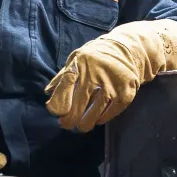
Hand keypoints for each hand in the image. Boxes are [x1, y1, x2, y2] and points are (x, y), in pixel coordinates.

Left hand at [45, 19, 176, 131]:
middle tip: (66, 125)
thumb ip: (63, 76)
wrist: (130, 49)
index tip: (56, 112)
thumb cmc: (97, 56)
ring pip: (94, 112)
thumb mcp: (78, 58)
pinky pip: (111, 112)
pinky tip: (97, 120)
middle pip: (78, 104)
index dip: (59, 102)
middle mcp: (96, 73)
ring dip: (85, 123)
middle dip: (69, 119)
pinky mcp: (126, 92)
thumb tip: (47, 93)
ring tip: (81, 126)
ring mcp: (112, 84)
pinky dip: (102, 118)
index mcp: (81, 63)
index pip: (66, 85)